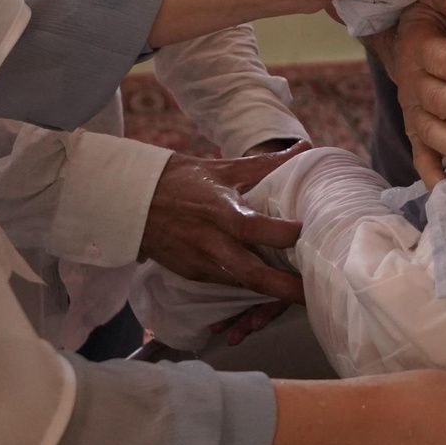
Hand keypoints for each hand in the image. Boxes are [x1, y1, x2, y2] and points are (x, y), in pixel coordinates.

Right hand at [138, 150, 306, 305]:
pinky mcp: (193, 274)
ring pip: (241, 285)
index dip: (282, 234)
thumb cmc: (182, 179)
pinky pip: (227, 285)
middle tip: (313, 294)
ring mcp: (200, 262)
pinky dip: (249, 289)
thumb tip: (303, 149)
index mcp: (219, 210)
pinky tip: (270, 291)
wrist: (132, 200)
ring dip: (269, 294)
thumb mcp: (222, 168)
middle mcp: (210, 241)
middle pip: (251, 273)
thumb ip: (265, 164)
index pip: (253, 228)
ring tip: (300, 295)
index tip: (307, 232)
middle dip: (283, 288)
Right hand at [378, 0, 445, 184]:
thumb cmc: (431, 23)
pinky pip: (421, 158)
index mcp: (420, 50)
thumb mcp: (431, 2)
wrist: (400, 45)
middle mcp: (413, 85)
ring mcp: (414, 113)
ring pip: (433, 133)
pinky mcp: (416, 134)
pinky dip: (433, 177)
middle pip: (443, 101)